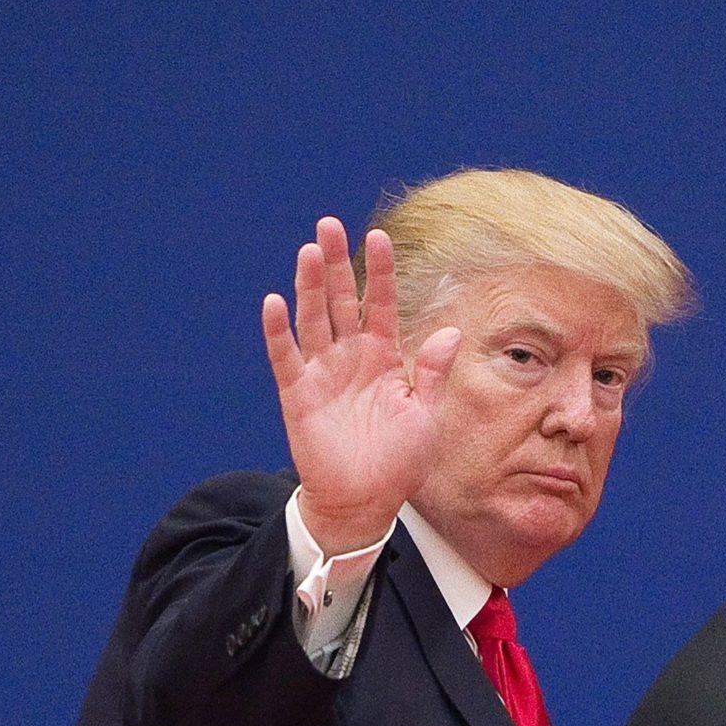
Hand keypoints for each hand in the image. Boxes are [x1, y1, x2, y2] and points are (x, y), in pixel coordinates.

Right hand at [260, 218, 462, 553]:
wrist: (366, 501)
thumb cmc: (399, 461)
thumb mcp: (425, 415)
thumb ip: (431, 372)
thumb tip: (451, 331)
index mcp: (383, 358)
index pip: (379, 305)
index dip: (378, 272)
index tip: (379, 236)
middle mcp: (350, 358)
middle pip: (341, 301)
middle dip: (336, 263)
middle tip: (329, 224)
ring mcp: (322, 373)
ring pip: (313, 319)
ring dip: (309, 286)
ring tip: (308, 250)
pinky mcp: (297, 394)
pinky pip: (286, 357)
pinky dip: (278, 331)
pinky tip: (274, 301)